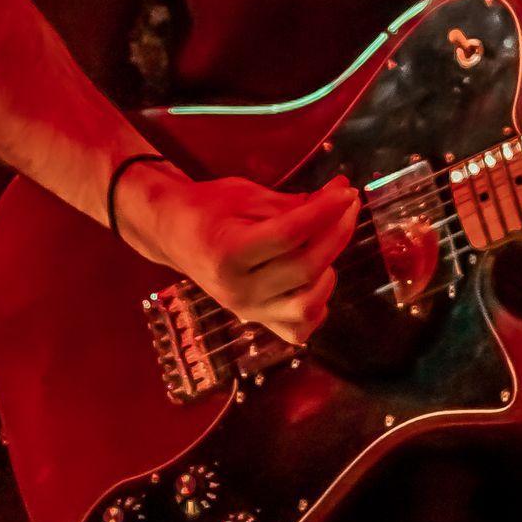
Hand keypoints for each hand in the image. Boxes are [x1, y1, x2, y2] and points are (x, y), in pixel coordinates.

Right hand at [116, 165, 358, 345]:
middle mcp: (238, 290)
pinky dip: (317, 306)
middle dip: (336, 233)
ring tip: (327, 242)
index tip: (346, 192)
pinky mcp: (257, 320)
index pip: (289, 234)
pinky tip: (318, 278)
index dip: (324, 211)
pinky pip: (298, 329)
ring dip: (329, 270)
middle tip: (347, 205)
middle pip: (304, 269)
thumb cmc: (209, 207)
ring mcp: (247, 311)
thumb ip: (293, 201)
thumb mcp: (246, 194)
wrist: (175, 234)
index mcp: (228, 252)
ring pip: (307, 306)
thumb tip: (340, 194)